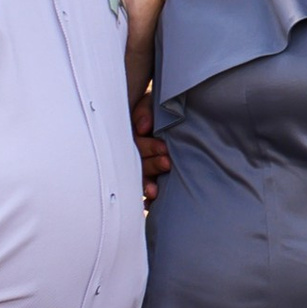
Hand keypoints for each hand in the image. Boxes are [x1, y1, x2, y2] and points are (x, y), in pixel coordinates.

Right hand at [134, 87, 170, 203]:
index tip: (164, 148)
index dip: (149, 147)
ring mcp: (140, 164)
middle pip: (137, 162)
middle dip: (151, 164)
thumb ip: (145, 110)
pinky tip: (149, 206)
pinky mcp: (150, 176)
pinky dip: (145, 199)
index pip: (135, 144)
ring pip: (139, 177)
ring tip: (155, 190)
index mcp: (133, 133)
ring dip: (146, 184)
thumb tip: (143, 127)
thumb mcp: (151, 102)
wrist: (173, 112)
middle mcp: (134, 150)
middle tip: (167, 163)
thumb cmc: (159, 108)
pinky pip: (144, 190)